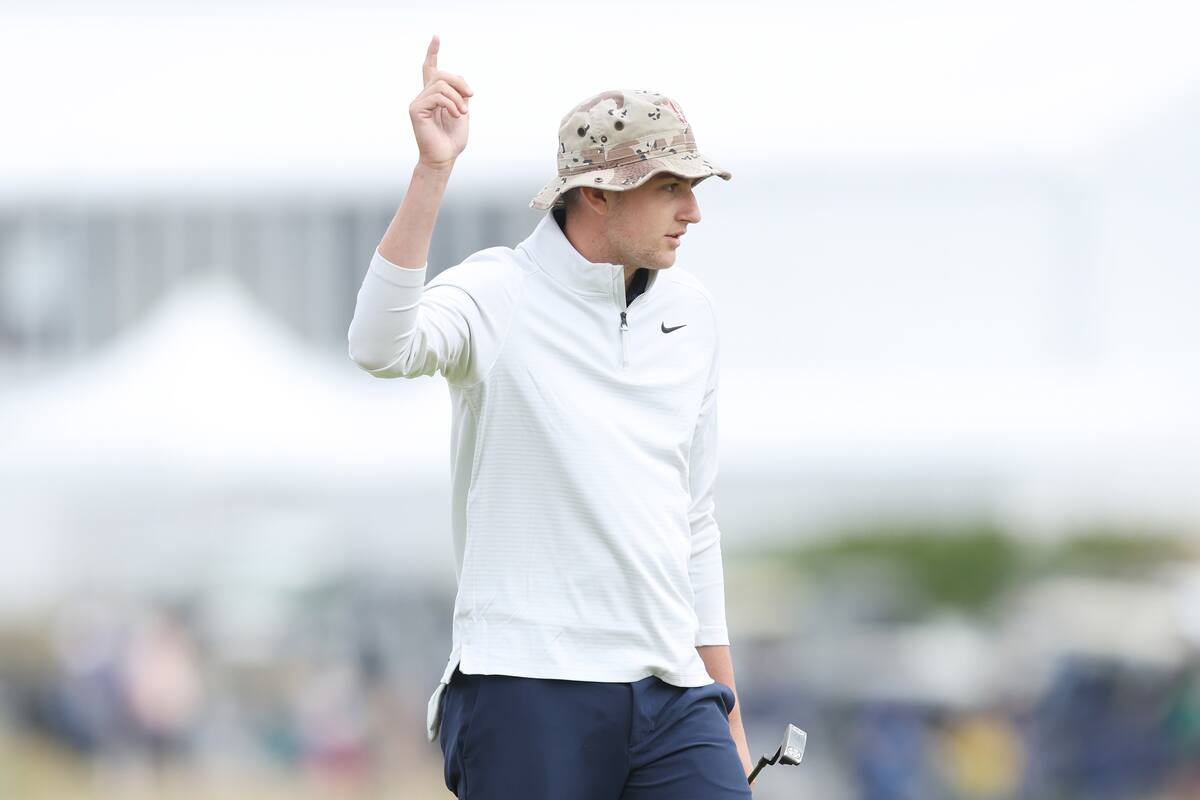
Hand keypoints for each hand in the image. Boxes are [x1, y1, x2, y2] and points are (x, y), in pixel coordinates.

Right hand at [409, 35, 472, 169]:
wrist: (444, 158)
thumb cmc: (452, 140)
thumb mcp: (462, 112)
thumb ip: (460, 95)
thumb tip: (460, 83)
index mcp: (434, 96)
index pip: (430, 69)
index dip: (433, 53)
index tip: (436, 37)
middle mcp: (423, 96)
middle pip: (441, 74)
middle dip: (460, 82)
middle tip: (470, 97)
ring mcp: (418, 102)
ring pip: (440, 84)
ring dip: (457, 97)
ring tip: (462, 113)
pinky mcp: (416, 109)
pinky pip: (437, 96)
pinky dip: (451, 104)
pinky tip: (456, 115)